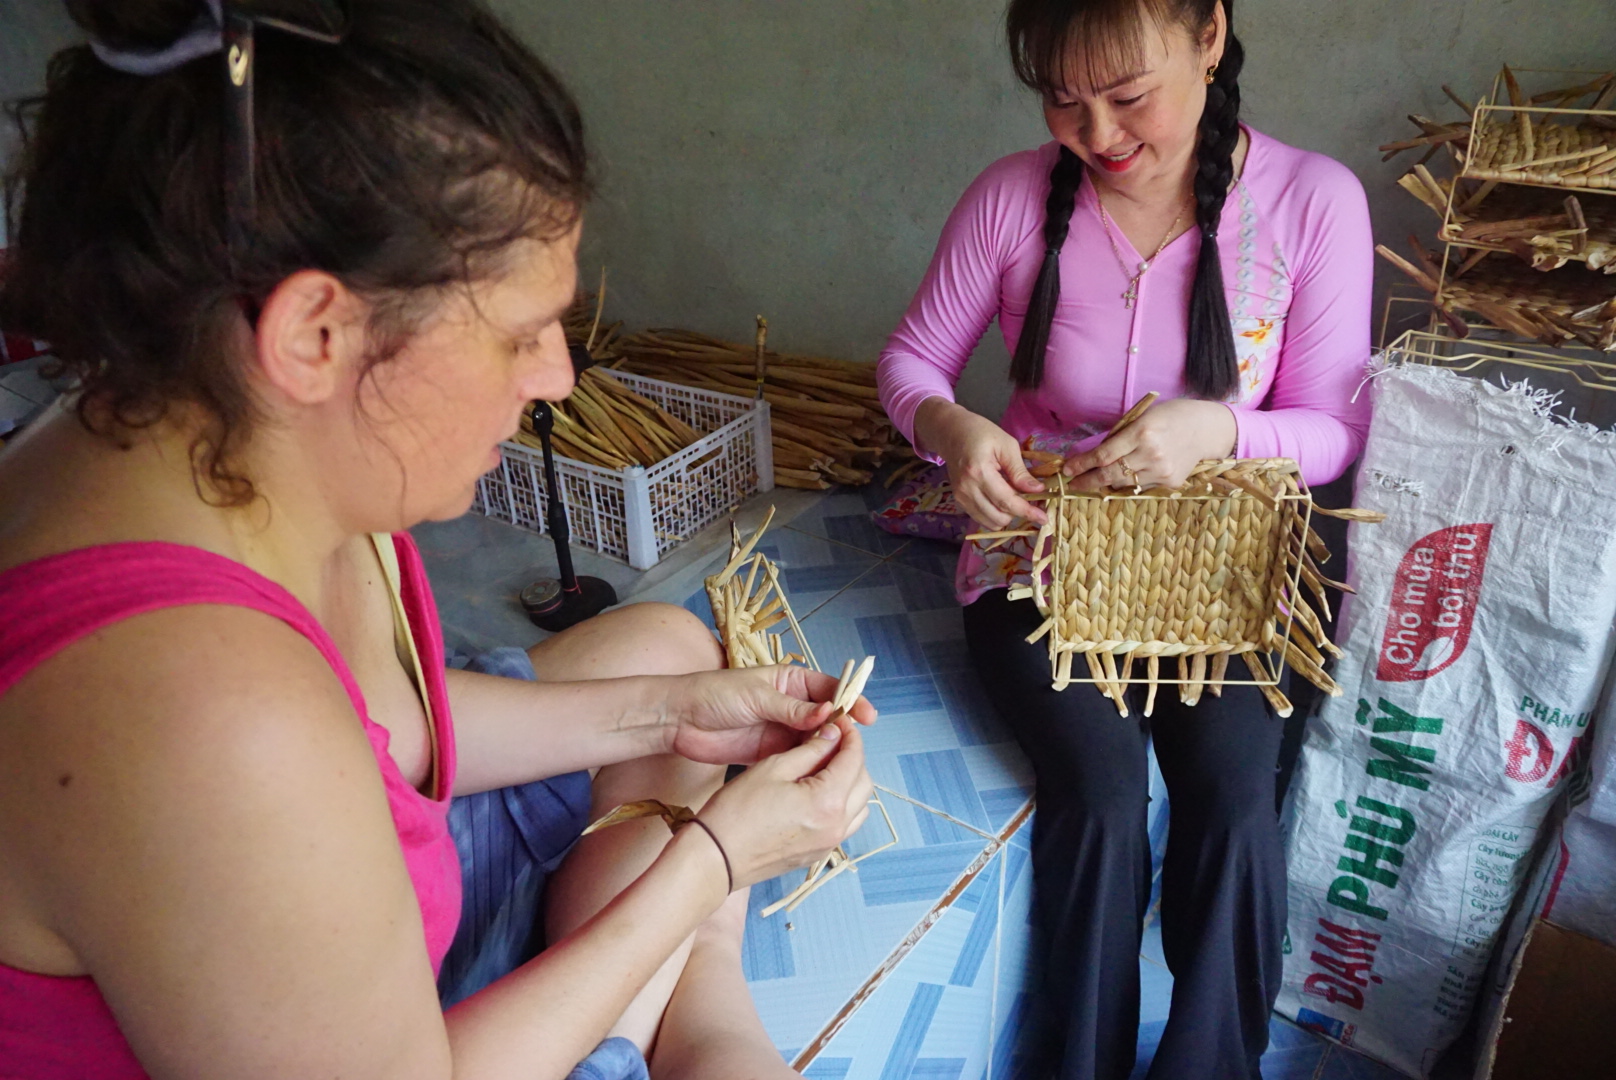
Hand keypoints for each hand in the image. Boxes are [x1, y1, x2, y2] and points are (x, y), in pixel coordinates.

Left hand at [667, 665, 876, 765]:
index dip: (850, 701)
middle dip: (843, 730)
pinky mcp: (772, 753)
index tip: (866, 716)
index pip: (829, 689)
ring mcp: (782, 730)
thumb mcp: (756, 696)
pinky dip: (812, 765)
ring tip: (842, 763)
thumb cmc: (714, 695)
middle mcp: (792, 705)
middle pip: (828, 718)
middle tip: (854, 745)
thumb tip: (826, 713)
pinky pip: (799, 759)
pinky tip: (822, 774)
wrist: (679, 720)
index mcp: (791, 681)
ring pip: (816, 741)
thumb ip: (791, 708)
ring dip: (829, 750)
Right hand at [694, 713, 874, 888]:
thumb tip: (832, 736)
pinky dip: (843, 804)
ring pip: (860, 806)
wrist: (716, 858)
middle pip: (864, 782)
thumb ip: (810, 750)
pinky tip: (819, 793)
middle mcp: (836, 826)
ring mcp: (829, 844)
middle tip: (832, 741)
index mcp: (827, 802)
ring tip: (826, 767)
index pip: (854, 759)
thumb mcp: (773, 768)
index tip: (841, 721)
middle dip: (853, 757)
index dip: (850, 735)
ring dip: (851, 782)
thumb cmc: (737, 811)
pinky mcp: (819, 854)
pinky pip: (846, 824)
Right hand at [913, 397, 1046, 529]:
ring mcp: (960, 497)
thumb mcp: (1006, 445)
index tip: (1043, 518)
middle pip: (998, 517)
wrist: (951, 433)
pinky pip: (981, 518)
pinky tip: (1000, 499)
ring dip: (1006, 516)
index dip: (1027, 511)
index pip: (1006, 501)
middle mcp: (967, 489)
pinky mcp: (959, 501)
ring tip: (1013, 498)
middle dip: (1017, 513)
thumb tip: (1038, 490)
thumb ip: (1020, 471)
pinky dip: (995, 514)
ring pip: (989, 522)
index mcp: (979, 472)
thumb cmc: (980, 433)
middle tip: (1028, 499)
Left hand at [1062, 398, 1235, 492]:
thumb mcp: (1143, 417)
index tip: (1067, 470)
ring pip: (1123, 483)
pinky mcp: (1170, 482)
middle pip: (1110, 474)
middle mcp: (1151, 453)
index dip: (1082, 464)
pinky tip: (1123, 478)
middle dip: (1087, 480)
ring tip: (1092, 480)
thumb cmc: (1171, 416)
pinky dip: (1128, 483)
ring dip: (1105, 483)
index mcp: (1142, 432)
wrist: (1206, 428)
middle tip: (1073, 483)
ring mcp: (1162, 471)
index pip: (1103, 454)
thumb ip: (1120, 436)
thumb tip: (1094, 455)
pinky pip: (1140, 486)